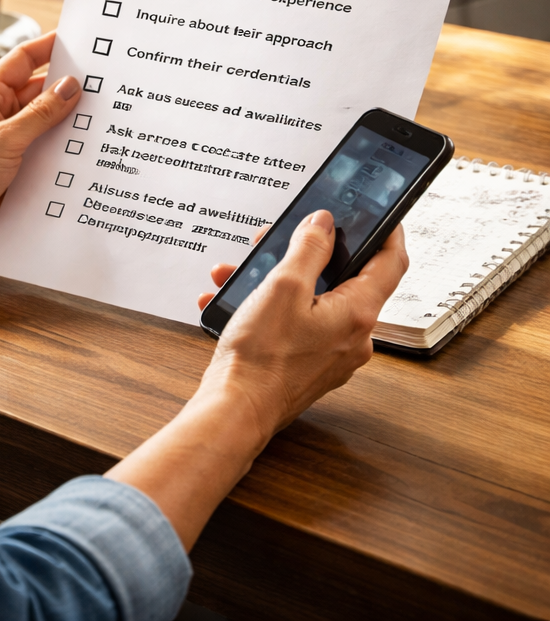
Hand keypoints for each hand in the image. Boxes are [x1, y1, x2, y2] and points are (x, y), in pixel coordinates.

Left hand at [0, 31, 80, 253]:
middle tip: (102, 82)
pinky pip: (46, 151)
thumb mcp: (4, 139)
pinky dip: (64, 150)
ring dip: (68, 121)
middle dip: (67, 87)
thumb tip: (69, 87)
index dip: (48, 47)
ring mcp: (9, 142)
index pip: (22, 61)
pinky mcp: (17, 167)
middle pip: (39, 92)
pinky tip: (86, 150)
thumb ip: (40, 114)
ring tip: (101, 115)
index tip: (76, 40)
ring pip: (46, 123)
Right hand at [106, 211, 406, 551]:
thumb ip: (308, 249)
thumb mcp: (282, 287)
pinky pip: (297, 323)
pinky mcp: (309, 365)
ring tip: (243, 274)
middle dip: (309, 253)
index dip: (389, 231)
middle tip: (283, 239)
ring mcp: (332, 354)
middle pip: (345, 278)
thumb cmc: (261, 358)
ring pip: (314, 300)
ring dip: (278, 280)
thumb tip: (325, 224)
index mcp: (358, 313)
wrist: (234, 412)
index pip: (392, 262)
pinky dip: (269, 307)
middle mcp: (353, 337)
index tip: (382, 213)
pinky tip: (235, 303)